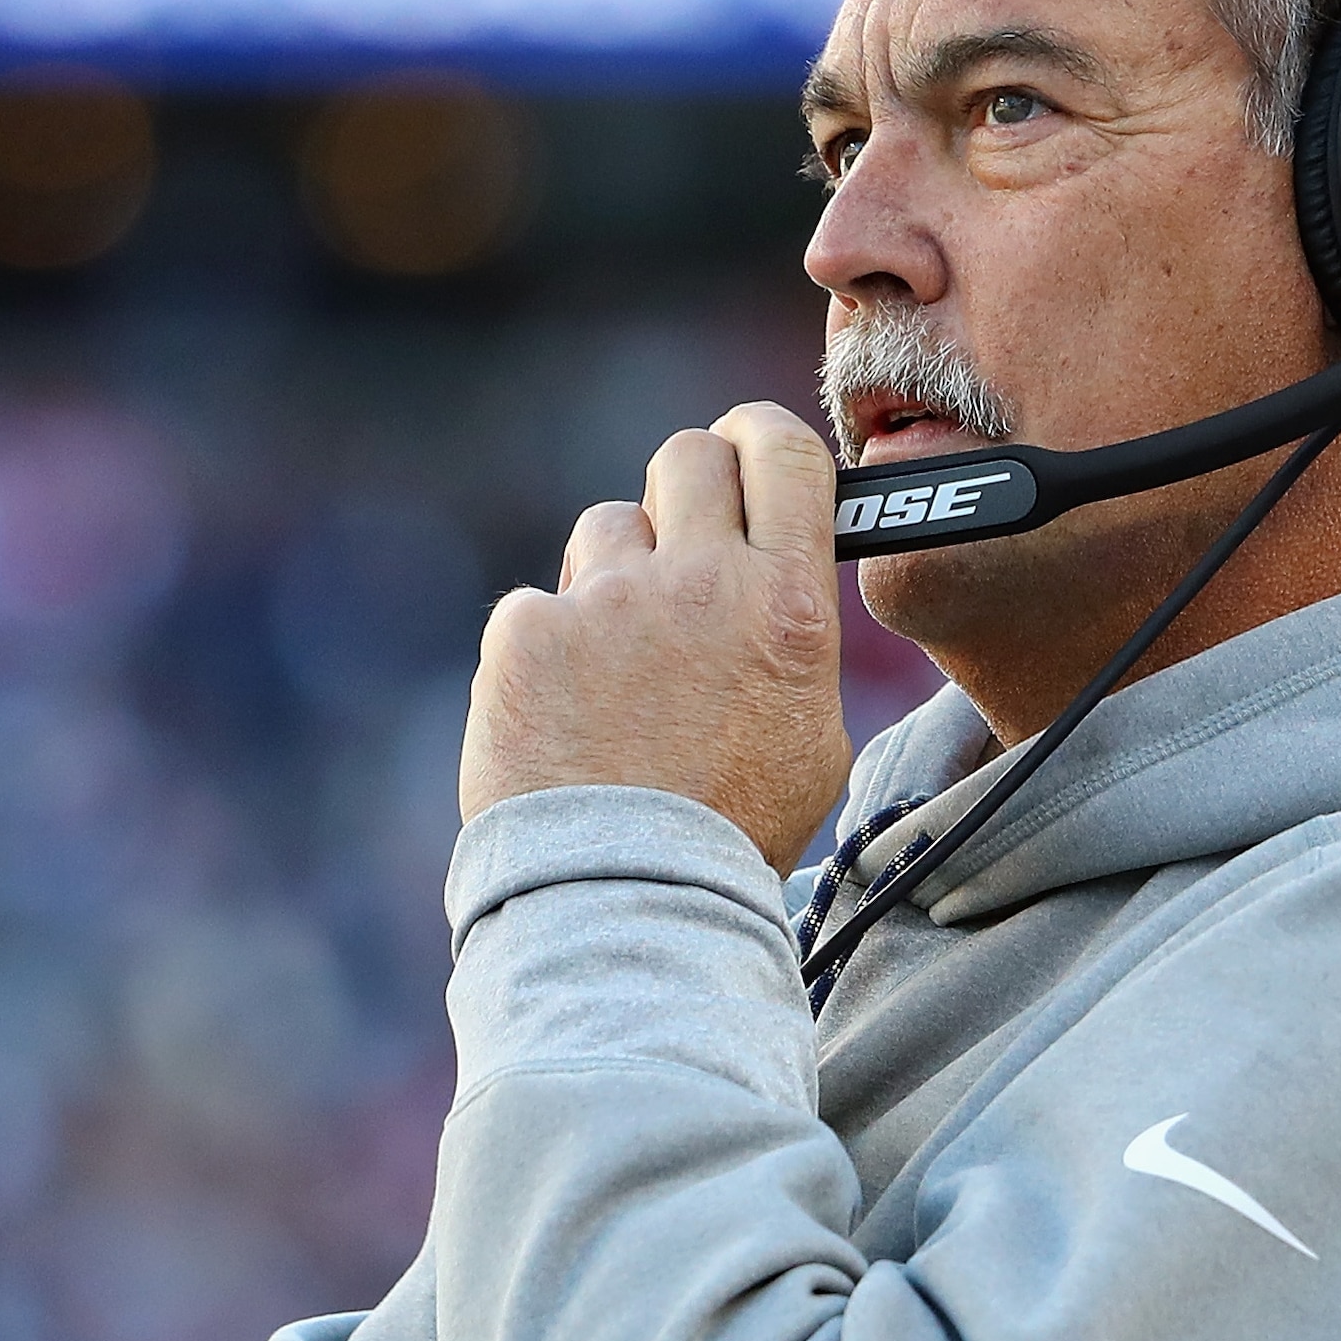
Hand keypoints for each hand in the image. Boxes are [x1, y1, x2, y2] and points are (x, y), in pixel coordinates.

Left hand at [459, 403, 850, 870]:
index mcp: (784, 606)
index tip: (747, 452)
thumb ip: (795, 645)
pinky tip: (561, 718)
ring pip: (607, 529)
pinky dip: (547, 652)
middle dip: (684, 490)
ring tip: (616, 671)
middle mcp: (698, 583)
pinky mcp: (525, 634)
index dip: (760, 439)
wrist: (624, 900)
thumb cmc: (728, 836)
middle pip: (686, 456)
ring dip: (613, 577)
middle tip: (678, 549)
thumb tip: (781, 596)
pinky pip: (538, 608)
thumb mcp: (815, 740)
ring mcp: (605, 603)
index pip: (782, 451)